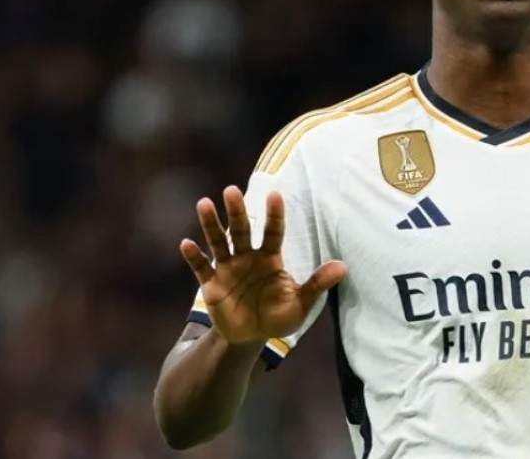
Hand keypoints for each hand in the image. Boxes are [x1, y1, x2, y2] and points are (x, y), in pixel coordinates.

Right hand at [179, 186, 345, 344]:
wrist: (251, 337)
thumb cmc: (278, 317)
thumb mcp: (301, 303)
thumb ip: (317, 284)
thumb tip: (343, 267)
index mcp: (271, 258)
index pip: (274, 232)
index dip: (274, 215)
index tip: (275, 195)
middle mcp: (248, 257)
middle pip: (242, 230)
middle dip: (237, 212)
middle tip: (231, 190)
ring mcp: (228, 269)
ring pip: (219, 242)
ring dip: (211, 225)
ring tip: (204, 204)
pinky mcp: (211, 284)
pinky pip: (201, 267)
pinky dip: (194, 256)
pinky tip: (186, 244)